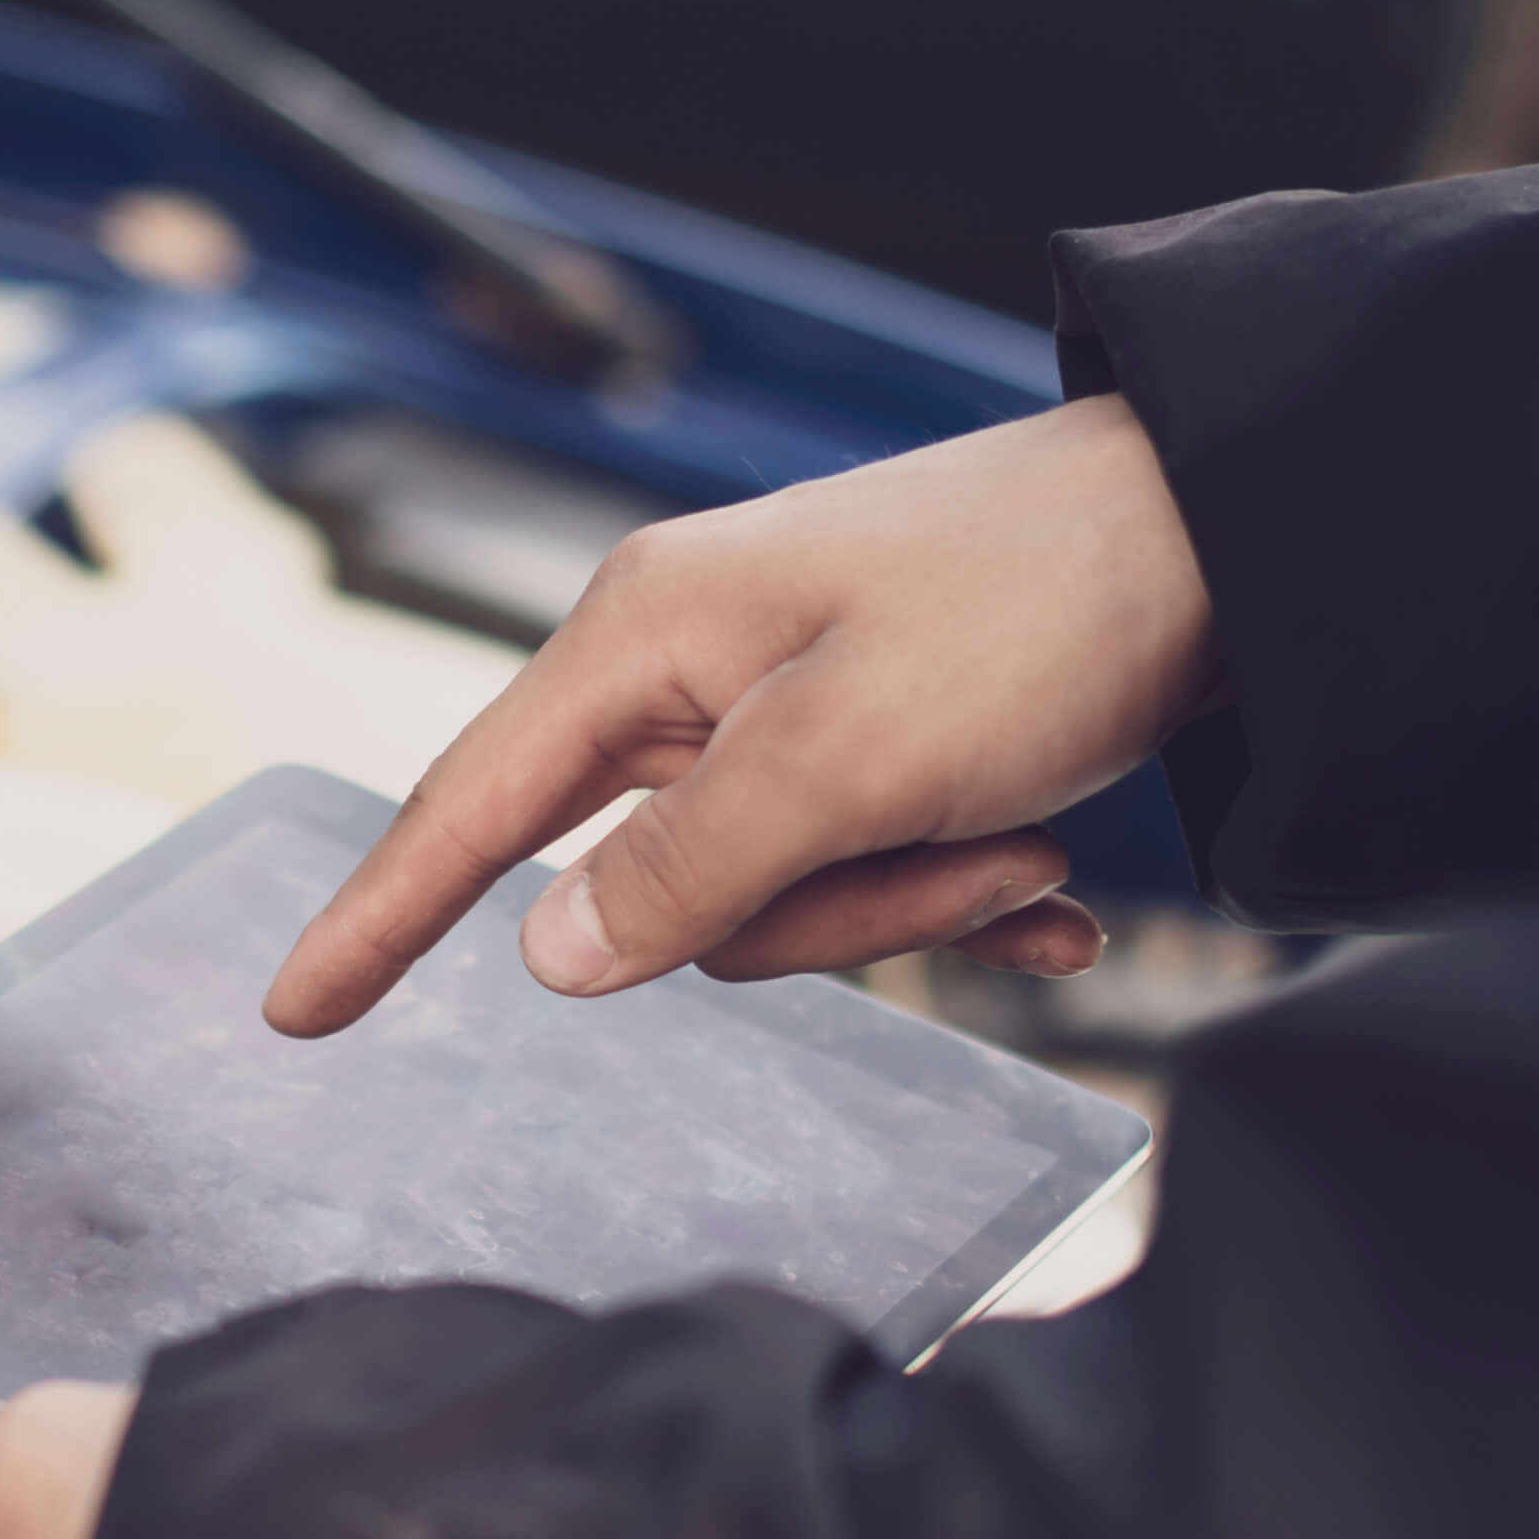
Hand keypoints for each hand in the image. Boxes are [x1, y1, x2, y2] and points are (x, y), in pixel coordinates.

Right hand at [265, 394, 1221, 1032]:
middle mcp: (694, 669)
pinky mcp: (874, 743)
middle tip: (961, 853)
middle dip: (814, 910)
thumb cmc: (1038, 605)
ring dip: (909, 900)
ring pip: (770, 898)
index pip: (467, 803)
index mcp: (647, 637)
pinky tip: (1054, 891)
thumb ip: (684, 867)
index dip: (377, 915)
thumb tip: (546, 956)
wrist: (1244, 525)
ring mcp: (783, 709)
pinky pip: (855, 874)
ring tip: (1029, 841)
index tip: (294, 1014)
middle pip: (659, 885)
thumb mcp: (848, 754)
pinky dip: (953, 895)